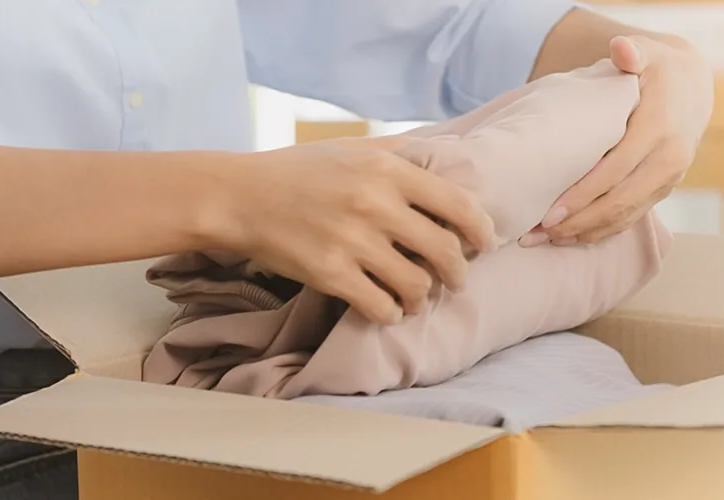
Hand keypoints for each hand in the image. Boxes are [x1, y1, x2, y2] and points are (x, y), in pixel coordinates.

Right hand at [213, 137, 496, 323]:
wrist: (239, 197)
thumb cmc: (298, 170)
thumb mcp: (352, 148)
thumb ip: (399, 154)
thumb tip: (447, 160)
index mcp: (387, 170)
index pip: (457, 204)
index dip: (480, 230)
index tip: (484, 243)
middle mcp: (376, 205)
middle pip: (444, 251)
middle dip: (458, 272)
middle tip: (456, 279)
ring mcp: (353, 242)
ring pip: (416, 285)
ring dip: (422, 297)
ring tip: (416, 296)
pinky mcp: (330, 275)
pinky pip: (380, 307)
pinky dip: (391, 312)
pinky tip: (387, 308)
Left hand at [521, 35, 712, 246]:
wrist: (694, 86)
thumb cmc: (659, 68)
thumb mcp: (648, 52)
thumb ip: (632, 51)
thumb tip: (621, 48)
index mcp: (660, 127)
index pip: (617, 170)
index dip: (583, 194)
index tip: (550, 211)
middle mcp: (669, 158)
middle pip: (619, 201)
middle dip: (578, 221)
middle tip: (537, 233)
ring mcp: (669, 177)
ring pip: (626, 215)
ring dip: (587, 232)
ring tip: (547, 241)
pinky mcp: (664, 188)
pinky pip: (633, 216)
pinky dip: (603, 231)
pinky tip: (573, 238)